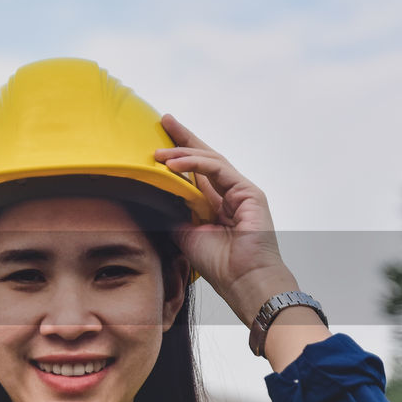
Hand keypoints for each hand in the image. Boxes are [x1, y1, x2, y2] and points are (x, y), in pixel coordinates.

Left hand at [154, 114, 298, 325]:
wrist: (243, 282)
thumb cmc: (219, 266)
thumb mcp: (185, 234)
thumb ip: (173, 212)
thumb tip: (151, 196)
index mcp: (216, 204)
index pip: (195, 171)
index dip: (178, 154)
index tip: (157, 140)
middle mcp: (230, 193)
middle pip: (204, 157)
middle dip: (183, 138)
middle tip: (164, 120)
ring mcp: (241, 191)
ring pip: (210, 159)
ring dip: (182, 151)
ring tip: (158, 150)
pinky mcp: (249, 192)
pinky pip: (217, 169)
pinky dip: (194, 163)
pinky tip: (173, 165)